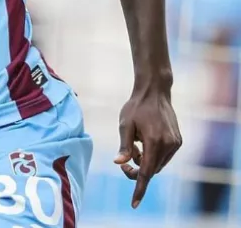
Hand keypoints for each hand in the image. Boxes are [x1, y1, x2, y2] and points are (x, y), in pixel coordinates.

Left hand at [114, 87, 181, 208]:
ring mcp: (175, 144)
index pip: (145, 172)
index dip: (138, 188)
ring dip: (146, 161)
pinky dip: (154, 155)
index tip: (134, 203)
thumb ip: (124, 146)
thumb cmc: (136, 106)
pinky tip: (145, 140)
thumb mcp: (125, 124)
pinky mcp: (178, 141)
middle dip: (137, 169)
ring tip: (136, 145)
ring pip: (158, 164)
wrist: (154, 91)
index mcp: (154, 142)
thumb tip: (119, 163)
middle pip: (151, 169)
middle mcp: (168, 145)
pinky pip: (164, 156)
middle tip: (125, 160)